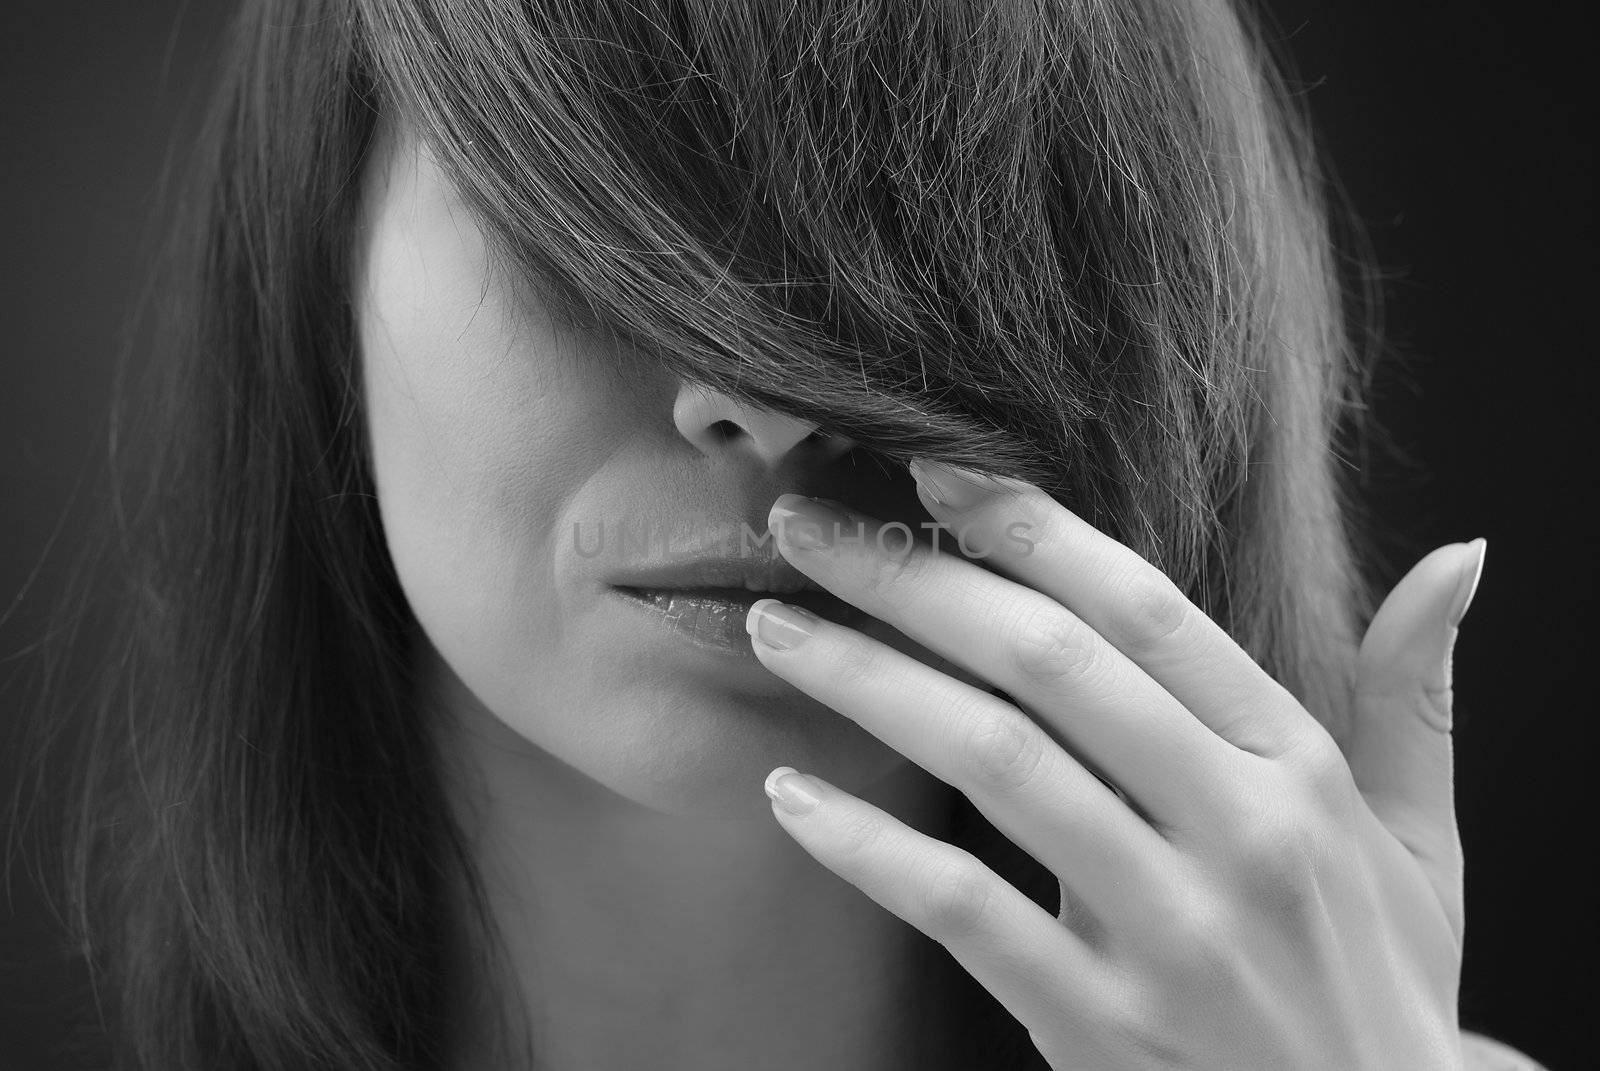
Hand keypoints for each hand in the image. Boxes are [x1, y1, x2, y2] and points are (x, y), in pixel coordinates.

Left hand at [747, 460, 1484, 1069]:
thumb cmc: (1381, 986)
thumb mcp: (1426, 842)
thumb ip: (1417, 695)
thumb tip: (1459, 559)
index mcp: (1301, 767)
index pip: (1149, 612)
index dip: (1032, 530)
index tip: (934, 473)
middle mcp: (1238, 831)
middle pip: (1048, 663)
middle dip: (914, 580)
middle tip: (808, 525)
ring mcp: (1166, 930)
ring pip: (992, 763)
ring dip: (867, 682)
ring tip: (776, 626)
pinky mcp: (1099, 1022)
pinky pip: (960, 910)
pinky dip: (865, 847)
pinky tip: (790, 795)